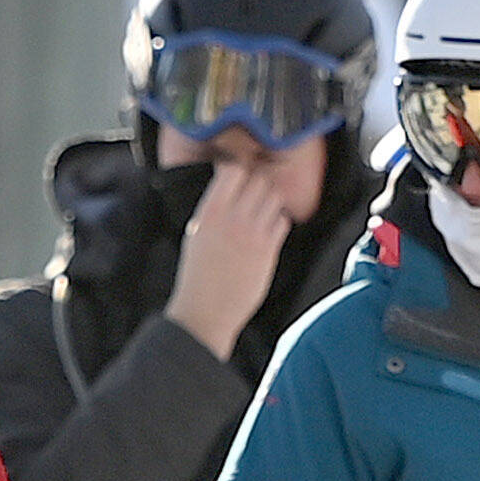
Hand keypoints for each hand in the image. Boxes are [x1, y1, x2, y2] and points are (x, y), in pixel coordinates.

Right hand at [166, 149, 299, 361]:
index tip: (240, 177)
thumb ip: (214, 209)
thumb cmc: (198, 273)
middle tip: (255, 196)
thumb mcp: (196, 233)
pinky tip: (269, 230)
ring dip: (271, 201)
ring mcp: (253, 234)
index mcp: (210, 211)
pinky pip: (283, 221)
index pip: (234, 171)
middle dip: (259, 184)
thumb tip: (228, 188)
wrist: (206, 310)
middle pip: (259, 181)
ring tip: (262, 212)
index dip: (239, 170)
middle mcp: (233, 218)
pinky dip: (279, 221)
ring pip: (274, 198)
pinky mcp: (268, 251)